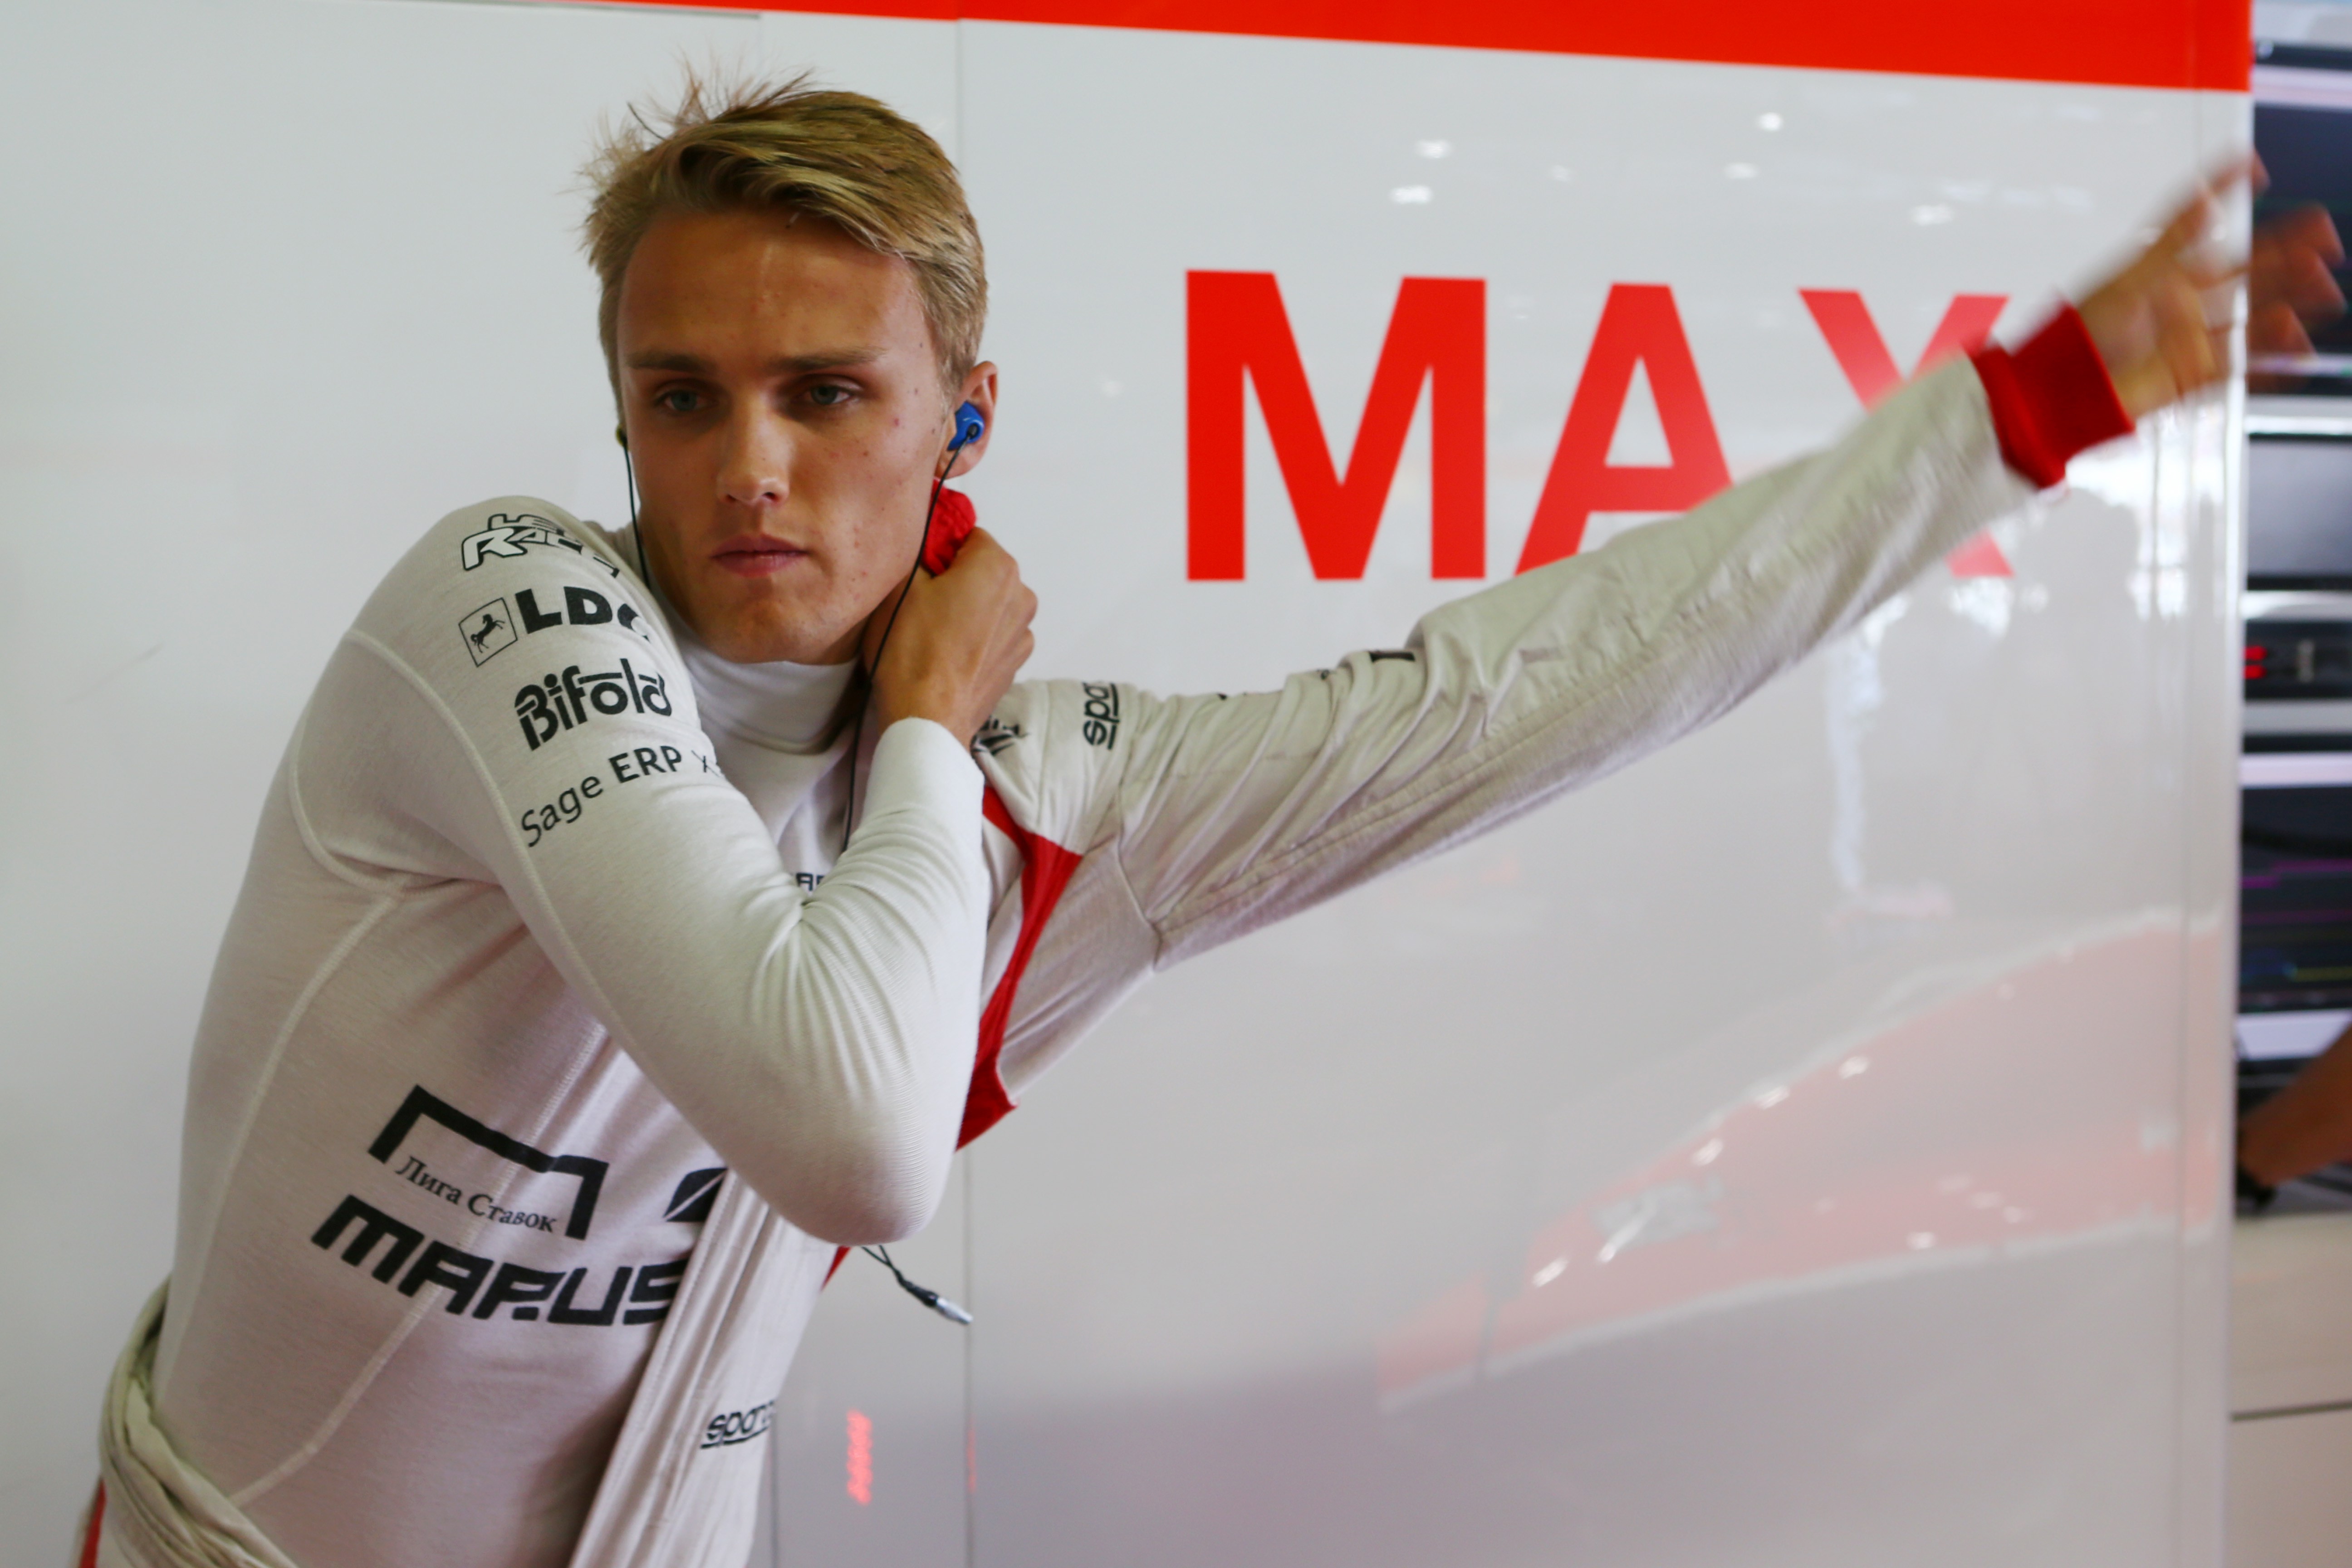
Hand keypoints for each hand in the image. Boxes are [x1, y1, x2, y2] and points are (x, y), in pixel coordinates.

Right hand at [864, 526, 1035, 744]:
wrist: (927, 718)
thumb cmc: (912, 653)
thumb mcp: (900, 584)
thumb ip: (918, 550)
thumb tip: (924, 541)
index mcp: (996, 566)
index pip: (966, 535)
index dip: (938, 549)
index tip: (919, 569)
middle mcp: (1020, 595)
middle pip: (982, 570)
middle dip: (954, 578)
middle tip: (920, 602)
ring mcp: (1021, 632)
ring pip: (989, 603)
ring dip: (966, 609)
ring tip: (931, 632)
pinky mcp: (1015, 661)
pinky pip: (993, 635)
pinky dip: (975, 637)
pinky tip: (946, 653)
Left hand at [2078, 158, 2345, 416]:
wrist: (2063, 391)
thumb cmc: (2080, 336)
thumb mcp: (2129, 280)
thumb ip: (2174, 239)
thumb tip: (2204, 196)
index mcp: (2167, 277)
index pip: (2213, 234)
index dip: (2235, 203)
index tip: (2261, 174)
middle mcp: (2184, 306)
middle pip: (2249, 277)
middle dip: (2289, 259)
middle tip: (2324, 242)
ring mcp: (2193, 340)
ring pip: (2253, 319)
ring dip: (2288, 305)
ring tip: (2320, 290)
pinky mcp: (2195, 375)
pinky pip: (2242, 365)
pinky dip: (2272, 358)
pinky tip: (2296, 346)